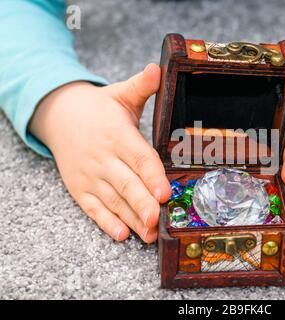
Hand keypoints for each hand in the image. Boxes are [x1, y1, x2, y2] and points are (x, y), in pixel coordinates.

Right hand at [29, 64, 170, 242]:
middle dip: (142, 204)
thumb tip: (158, 68)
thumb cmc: (100, 108)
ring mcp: (90, 175)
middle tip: (158, 220)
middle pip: (127, 184)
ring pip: (113, 200)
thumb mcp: (120, 93)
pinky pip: (93, 208)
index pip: (139, 157)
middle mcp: (104, 157)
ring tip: (149, 234)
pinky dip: (106, 222)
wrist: (60, 117)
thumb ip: (141, 86)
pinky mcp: (80, 188)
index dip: (152, 176)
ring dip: (132, 218)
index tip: (165, 192)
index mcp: (118, 134)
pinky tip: (122, 234)